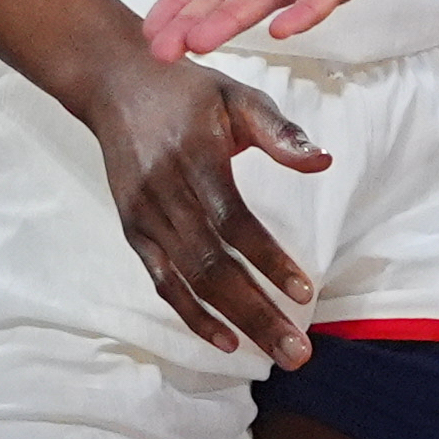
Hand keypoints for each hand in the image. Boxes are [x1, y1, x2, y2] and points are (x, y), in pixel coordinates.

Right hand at [79, 50, 329, 366]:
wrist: (115, 84)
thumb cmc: (188, 91)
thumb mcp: (236, 96)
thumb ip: (279, 131)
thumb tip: (322, 161)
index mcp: (194, 158)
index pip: (234, 222)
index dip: (267, 260)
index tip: (304, 293)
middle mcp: (164, 193)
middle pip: (212, 266)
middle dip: (257, 312)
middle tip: (298, 352)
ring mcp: (144, 217)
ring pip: (190, 282)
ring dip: (234, 322)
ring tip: (275, 354)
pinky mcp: (133, 231)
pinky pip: (163, 282)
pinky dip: (193, 315)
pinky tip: (227, 340)